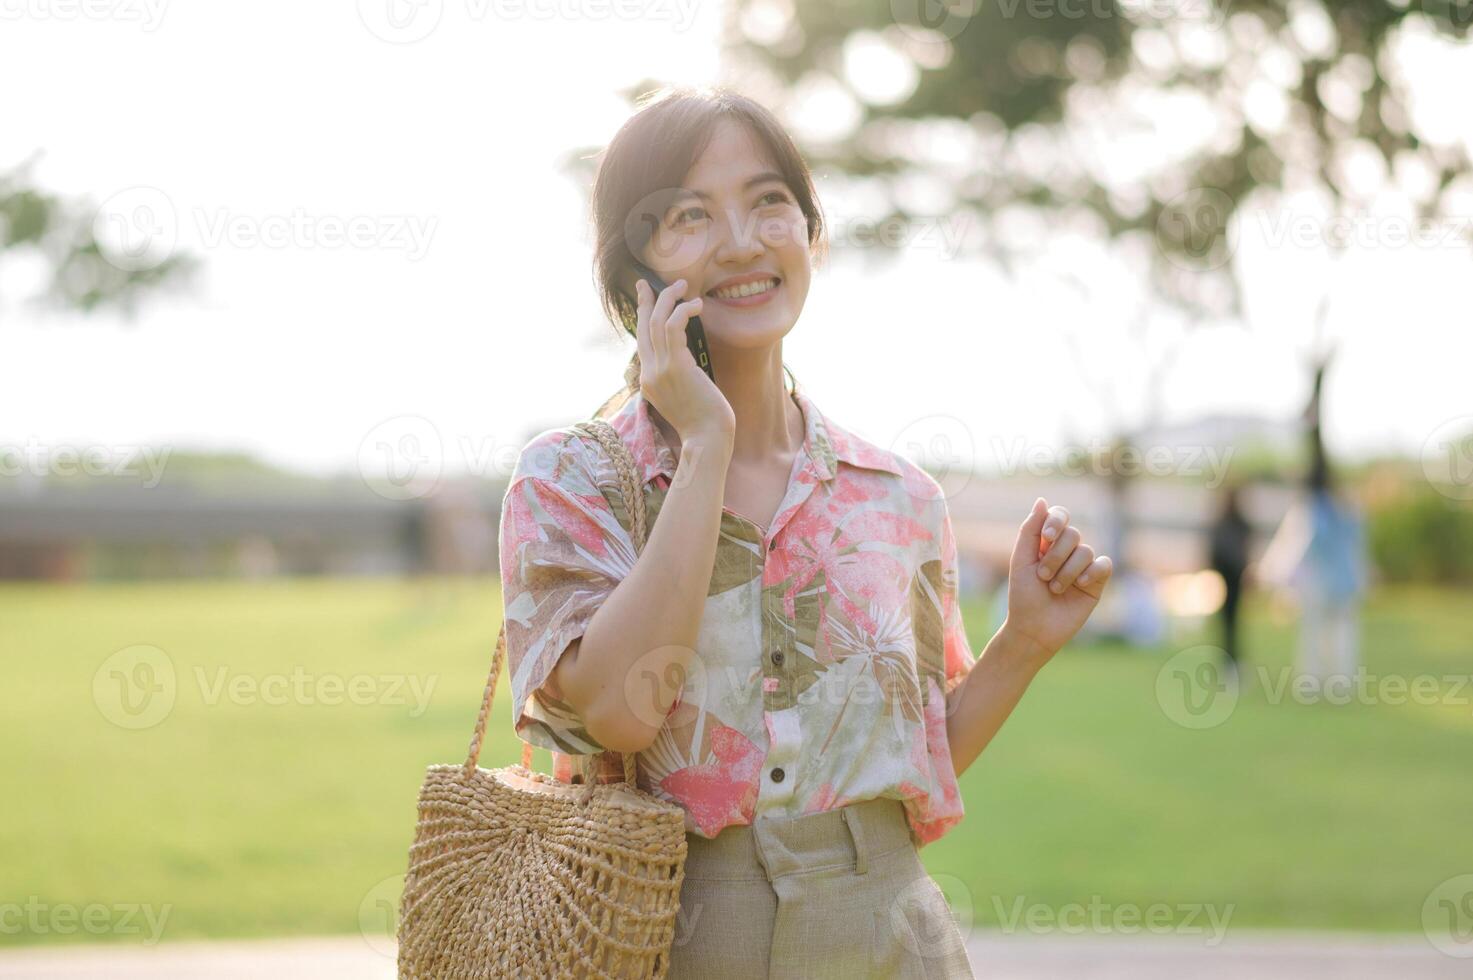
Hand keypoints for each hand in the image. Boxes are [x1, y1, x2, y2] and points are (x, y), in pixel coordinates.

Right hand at [634, 276, 733, 445]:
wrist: (708, 439)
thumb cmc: (705, 423)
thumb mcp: (686, 398)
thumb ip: (680, 378)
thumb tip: (689, 360)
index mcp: (649, 382)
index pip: (642, 343)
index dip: (643, 318)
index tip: (647, 300)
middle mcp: (649, 374)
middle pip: (642, 328)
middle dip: (645, 301)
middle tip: (648, 282)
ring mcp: (659, 370)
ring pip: (656, 322)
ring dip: (668, 299)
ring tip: (682, 285)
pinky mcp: (676, 366)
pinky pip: (673, 326)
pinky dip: (684, 311)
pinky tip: (697, 305)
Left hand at [1002, 497, 1112, 662]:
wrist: (1034, 628)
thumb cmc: (1023, 595)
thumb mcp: (1021, 560)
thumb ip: (1030, 530)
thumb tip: (1042, 499)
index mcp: (1047, 542)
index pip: (1060, 516)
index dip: (1056, 522)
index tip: (1046, 536)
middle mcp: (1067, 551)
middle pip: (1073, 534)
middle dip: (1055, 556)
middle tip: (1042, 576)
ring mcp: (1083, 566)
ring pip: (1085, 550)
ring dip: (1066, 571)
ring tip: (1054, 588)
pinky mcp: (1097, 582)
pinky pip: (1104, 564)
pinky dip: (1090, 572)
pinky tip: (1080, 584)